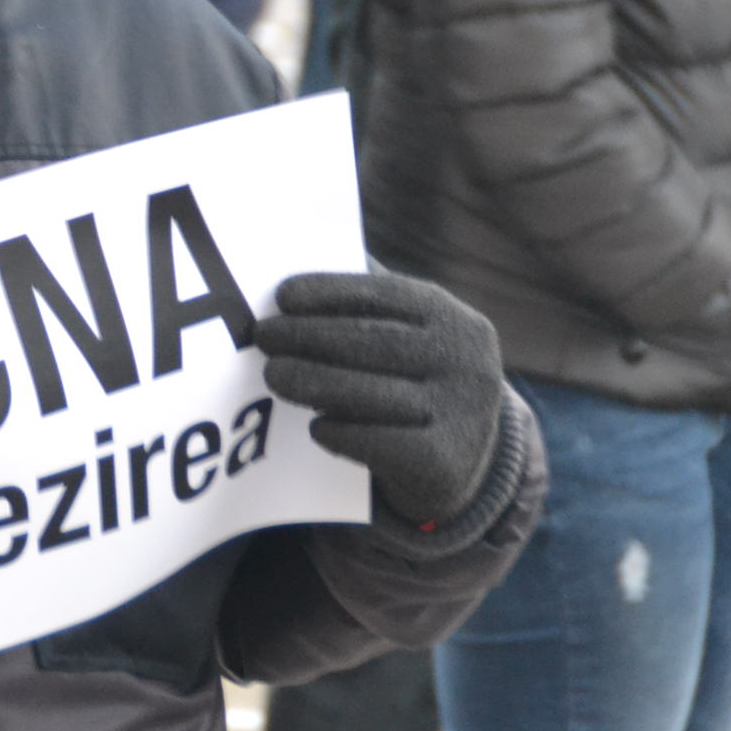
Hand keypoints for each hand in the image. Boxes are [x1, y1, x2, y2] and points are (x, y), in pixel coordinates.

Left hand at [257, 273, 503, 527]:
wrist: (467, 463)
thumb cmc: (418, 381)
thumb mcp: (415, 336)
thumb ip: (369, 302)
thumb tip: (298, 268)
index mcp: (453, 319)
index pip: (384, 295)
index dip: (329, 291)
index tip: (282, 296)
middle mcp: (465, 362)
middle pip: (372, 342)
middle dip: (308, 336)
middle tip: (263, 336)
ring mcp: (461, 413)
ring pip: (371, 392)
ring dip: (312, 381)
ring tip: (273, 374)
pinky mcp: (445, 462)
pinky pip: (379, 442)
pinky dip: (342, 432)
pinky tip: (315, 426)